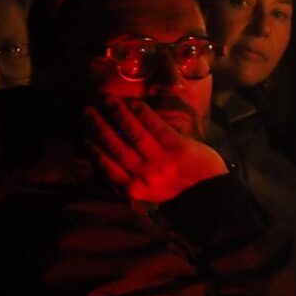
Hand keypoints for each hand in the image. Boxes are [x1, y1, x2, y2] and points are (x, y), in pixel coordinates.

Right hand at [81, 96, 226, 202]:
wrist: (212, 194)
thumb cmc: (179, 190)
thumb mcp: (150, 191)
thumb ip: (131, 176)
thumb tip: (108, 155)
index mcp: (135, 189)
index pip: (107, 166)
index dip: (93, 148)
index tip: (83, 134)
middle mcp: (145, 175)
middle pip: (116, 147)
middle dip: (99, 127)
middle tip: (87, 111)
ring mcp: (161, 161)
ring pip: (134, 134)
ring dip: (118, 115)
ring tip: (107, 101)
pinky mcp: (178, 147)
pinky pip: (156, 127)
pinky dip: (143, 114)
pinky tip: (133, 103)